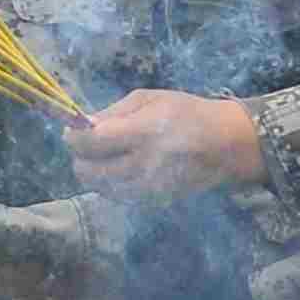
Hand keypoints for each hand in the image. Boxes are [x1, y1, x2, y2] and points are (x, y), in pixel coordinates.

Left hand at [61, 90, 263, 201]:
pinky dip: (112, 184)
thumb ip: (112, 113)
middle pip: (88, 172)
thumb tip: (80, 125)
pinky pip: (118, 196)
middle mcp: (144, 164)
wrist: (227, 145)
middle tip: (88, 146)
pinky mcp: (155, 201)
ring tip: (107, 157)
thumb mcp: (149, 99)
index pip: (91, 143)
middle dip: (80, 158)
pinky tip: (123, 169)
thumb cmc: (187, 112)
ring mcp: (149, 187)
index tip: (72, 131)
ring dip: (95, 173)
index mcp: (144, 132)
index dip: (73, 138)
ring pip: (100, 188)